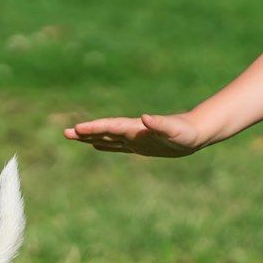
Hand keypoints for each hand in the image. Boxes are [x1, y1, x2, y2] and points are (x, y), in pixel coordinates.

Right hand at [63, 113, 207, 156]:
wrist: (196, 132)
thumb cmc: (186, 133)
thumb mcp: (175, 131)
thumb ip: (160, 124)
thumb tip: (145, 117)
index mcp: (137, 128)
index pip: (110, 127)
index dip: (94, 128)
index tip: (77, 128)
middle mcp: (133, 131)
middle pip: (104, 131)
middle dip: (85, 132)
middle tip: (66, 133)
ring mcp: (135, 138)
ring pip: (107, 138)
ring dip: (91, 137)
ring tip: (73, 136)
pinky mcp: (140, 145)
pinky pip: (117, 145)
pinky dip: (105, 144)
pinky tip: (96, 145)